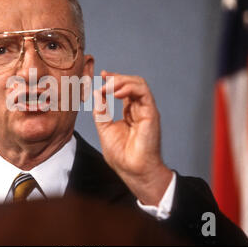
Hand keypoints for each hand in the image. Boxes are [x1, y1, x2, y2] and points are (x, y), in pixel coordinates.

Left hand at [93, 70, 172, 205]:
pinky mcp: (151, 113)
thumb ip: (101, 111)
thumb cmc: (121, 155)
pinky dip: (129, 87)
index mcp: (130, 112)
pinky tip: (116, 92)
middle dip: (116, 78)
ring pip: (138, 84)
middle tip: (102, 80)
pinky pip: (143, 92)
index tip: (102, 75)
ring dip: (121, 80)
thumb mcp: (104, 128)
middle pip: (131, 83)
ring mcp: (146, 110)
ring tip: (108, 86)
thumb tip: (96, 93)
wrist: (132, 170)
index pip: (124, 89)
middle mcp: (139, 109)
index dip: (114, 79)